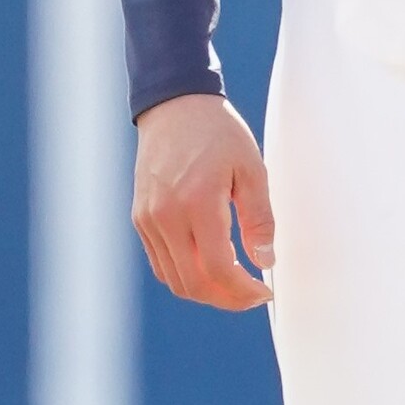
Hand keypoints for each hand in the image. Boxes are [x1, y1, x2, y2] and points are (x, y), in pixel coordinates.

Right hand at [132, 93, 274, 310]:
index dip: (243, 291)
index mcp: (197, 201)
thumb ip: (259, 218)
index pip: (218, 269)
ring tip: (233, 284)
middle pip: (193, 283)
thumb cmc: (218, 132)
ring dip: (205, 291)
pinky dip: (184, 274)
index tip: (264, 291)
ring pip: (174, 280)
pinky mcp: (140, 219)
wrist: (176, 105)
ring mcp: (148, 219)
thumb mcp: (252, 168)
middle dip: (226, 299)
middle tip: (251, 296)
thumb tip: (265, 261)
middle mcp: (166, 216)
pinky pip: (161, 263)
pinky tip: (208, 267)